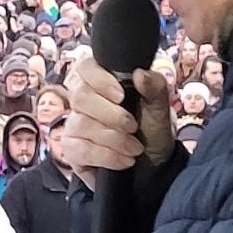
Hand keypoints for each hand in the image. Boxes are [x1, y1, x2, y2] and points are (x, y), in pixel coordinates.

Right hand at [63, 62, 173, 188]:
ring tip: (135, 149)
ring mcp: (75, 125)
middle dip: (111, 116)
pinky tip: (124, 161)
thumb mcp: (160, 109)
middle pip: (81, 97)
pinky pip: (78, 149)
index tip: (121, 96)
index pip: (86, 67)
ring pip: (81, 125)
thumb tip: (140, 73)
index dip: (99, 79)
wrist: (154, 165)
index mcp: (103, 82)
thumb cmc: (152, 131)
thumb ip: (155, 88)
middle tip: (133, 127)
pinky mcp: (72, 150)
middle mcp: (84, 101)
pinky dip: (106, 156)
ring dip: (114, 139)